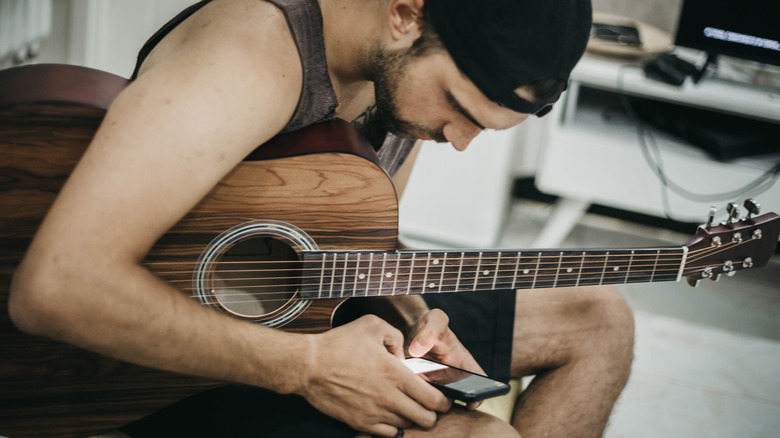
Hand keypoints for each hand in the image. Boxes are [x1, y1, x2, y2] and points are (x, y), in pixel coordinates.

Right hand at [297, 315, 450, 436]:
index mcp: (396, 374)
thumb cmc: (339, 343)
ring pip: (407, 427)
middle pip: (426, 419)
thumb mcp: (372, 325)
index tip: (441, 396)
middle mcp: (389, 398)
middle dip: (432, 413)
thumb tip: (404, 354)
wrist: (308, 366)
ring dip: (411, 418)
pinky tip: (389, 414)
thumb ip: (396, 336)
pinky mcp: (360, 423)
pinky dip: (393, 427)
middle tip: (427, 404)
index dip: (443, 400)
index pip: (434, 399)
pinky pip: (388, 434)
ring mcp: (374, 414)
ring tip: (406, 406)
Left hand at [406, 309, 485, 409]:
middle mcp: (453, 376)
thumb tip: (416, 351)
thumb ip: (430, 332)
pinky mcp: (420, 386)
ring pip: (437, 401)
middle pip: (457, 397)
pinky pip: (420, 398)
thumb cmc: (429, 324)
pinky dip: (414, 398)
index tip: (470, 403)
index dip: (480, 395)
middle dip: (449, 403)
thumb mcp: (434, 319)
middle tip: (437, 404)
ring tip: (420, 400)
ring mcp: (437, 383)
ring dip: (429, 403)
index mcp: (464, 361)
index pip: (480, 381)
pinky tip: (406, 395)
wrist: (411, 328)